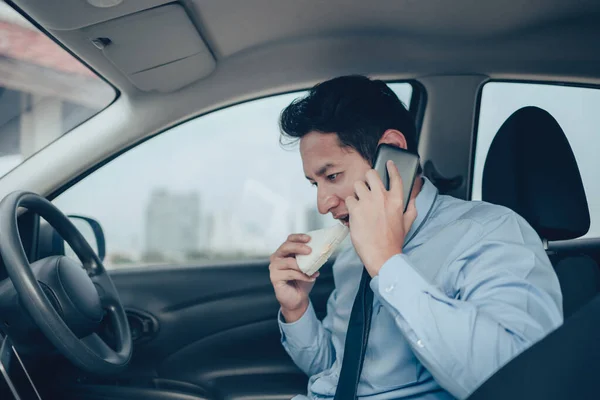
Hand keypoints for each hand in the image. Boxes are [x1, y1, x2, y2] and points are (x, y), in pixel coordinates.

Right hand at [269, 234, 318, 322]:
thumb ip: (310, 257)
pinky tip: (310, 278)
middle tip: (310, 251)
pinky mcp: (274, 278)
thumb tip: (320, 250)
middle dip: (298, 247)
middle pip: (285, 247)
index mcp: (284, 252)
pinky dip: (302, 276)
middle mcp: (276, 257)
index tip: (309, 239)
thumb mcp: (308, 266)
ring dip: (303, 266)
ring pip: (288, 262)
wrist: (298, 298)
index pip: (289, 239)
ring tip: (313, 271)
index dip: (298, 237)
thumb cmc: (302, 280)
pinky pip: (290, 273)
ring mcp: (274, 267)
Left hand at [346, 160, 417, 276]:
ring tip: (360, 201)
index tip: (388, 163)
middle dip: (368, 178)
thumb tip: (413, 198)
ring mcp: (367, 202)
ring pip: (358, 185)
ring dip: (358, 192)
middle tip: (367, 185)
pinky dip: (350, 204)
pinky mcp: (355, 209)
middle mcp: (382, 197)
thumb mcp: (408, 223)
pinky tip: (354, 212)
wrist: (381, 255)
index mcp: (397, 200)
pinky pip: (349, 199)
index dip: (391, 168)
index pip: (395, 177)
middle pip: (371, 174)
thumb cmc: (393, 241)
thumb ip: (411, 207)